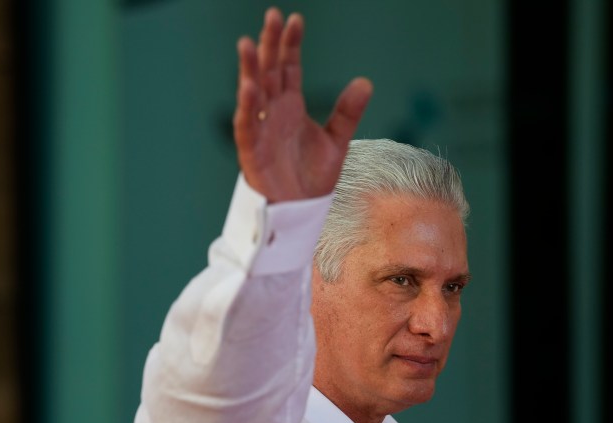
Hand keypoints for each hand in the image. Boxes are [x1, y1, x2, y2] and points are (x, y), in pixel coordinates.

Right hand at [233, 7, 372, 202]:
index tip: (295, 19)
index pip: (289, 67)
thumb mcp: (337, 141)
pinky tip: (250, 87)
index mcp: (291, 106)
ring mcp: (261, 131)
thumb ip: (348, 112)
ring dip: (250, 70)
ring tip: (248, 44)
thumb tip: (365, 82)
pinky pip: (248, 126)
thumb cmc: (312, 178)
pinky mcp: (252, 152)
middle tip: (271, 16)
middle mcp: (273, 113)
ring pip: (253, 94)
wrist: (300, 212)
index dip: (291, 44)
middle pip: (269, 72)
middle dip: (269, 45)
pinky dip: (247, 108)